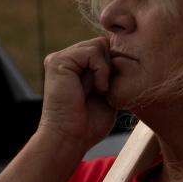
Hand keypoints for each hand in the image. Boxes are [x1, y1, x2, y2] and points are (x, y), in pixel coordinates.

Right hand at [38, 36, 117, 151]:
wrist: (71, 138)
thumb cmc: (90, 124)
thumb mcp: (107, 93)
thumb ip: (110, 73)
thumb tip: (123, 56)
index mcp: (75, 66)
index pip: (104, 49)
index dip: (114, 66)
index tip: (110, 90)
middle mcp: (66, 59)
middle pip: (103, 43)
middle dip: (110, 67)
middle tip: (103, 92)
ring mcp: (60, 58)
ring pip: (99, 45)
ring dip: (106, 70)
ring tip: (100, 91)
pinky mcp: (59, 60)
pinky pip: (92, 51)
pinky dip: (101, 70)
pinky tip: (98, 89)